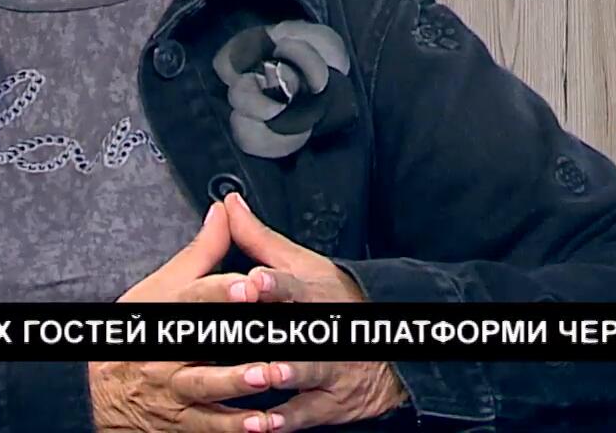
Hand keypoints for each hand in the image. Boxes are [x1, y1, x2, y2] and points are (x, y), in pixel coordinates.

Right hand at [91, 201, 282, 431]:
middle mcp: (168, 351)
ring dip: (237, 382)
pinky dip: (234, 427)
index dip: (222, 290)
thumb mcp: (162, 287)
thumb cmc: (137, 333)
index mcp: (166, 312)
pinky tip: (260, 424)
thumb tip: (225, 212)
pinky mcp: (183, 420)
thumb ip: (202, 252)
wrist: (103, 393)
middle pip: (200, 341)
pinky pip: (210, 425)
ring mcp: (175, 389)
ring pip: (206, 385)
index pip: (193, 297)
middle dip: (234, 334)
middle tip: (270, 330)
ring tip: (266, 375)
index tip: (250, 283)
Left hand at [221, 192, 411, 430]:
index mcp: (310, 293)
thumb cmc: (338, 300)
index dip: (274, 283)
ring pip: (305, 370)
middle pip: (294, 330)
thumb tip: (228, 205)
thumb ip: (259, 240)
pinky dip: (285, 420)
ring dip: (285, 373)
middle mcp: (320, 329)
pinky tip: (264, 425)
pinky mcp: (329, 402)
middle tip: (245, 334)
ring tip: (265, 375)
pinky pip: (306, 412)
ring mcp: (327, 367)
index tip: (255, 279)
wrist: (387, 347)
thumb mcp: (303, 266)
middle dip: (269, 333)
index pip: (292, 284)